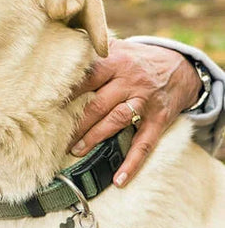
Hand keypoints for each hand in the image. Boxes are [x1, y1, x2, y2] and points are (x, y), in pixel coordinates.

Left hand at [69, 39, 201, 186]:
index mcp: (116, 62)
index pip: (87, 78)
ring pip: (117, 121)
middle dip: (76, 122)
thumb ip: (92, 52)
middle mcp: (130, 81)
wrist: (181, 66)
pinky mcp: (159, 119)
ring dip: (95, 138)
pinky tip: (119, 179)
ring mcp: (145, 101)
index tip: (46, 105)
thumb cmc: (137, 59)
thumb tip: (58, 50)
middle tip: (55, 137)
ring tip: (76, 151)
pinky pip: (145, 144)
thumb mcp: (118, 47)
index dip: (67, 92)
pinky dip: (133, 163)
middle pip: (98, 104)